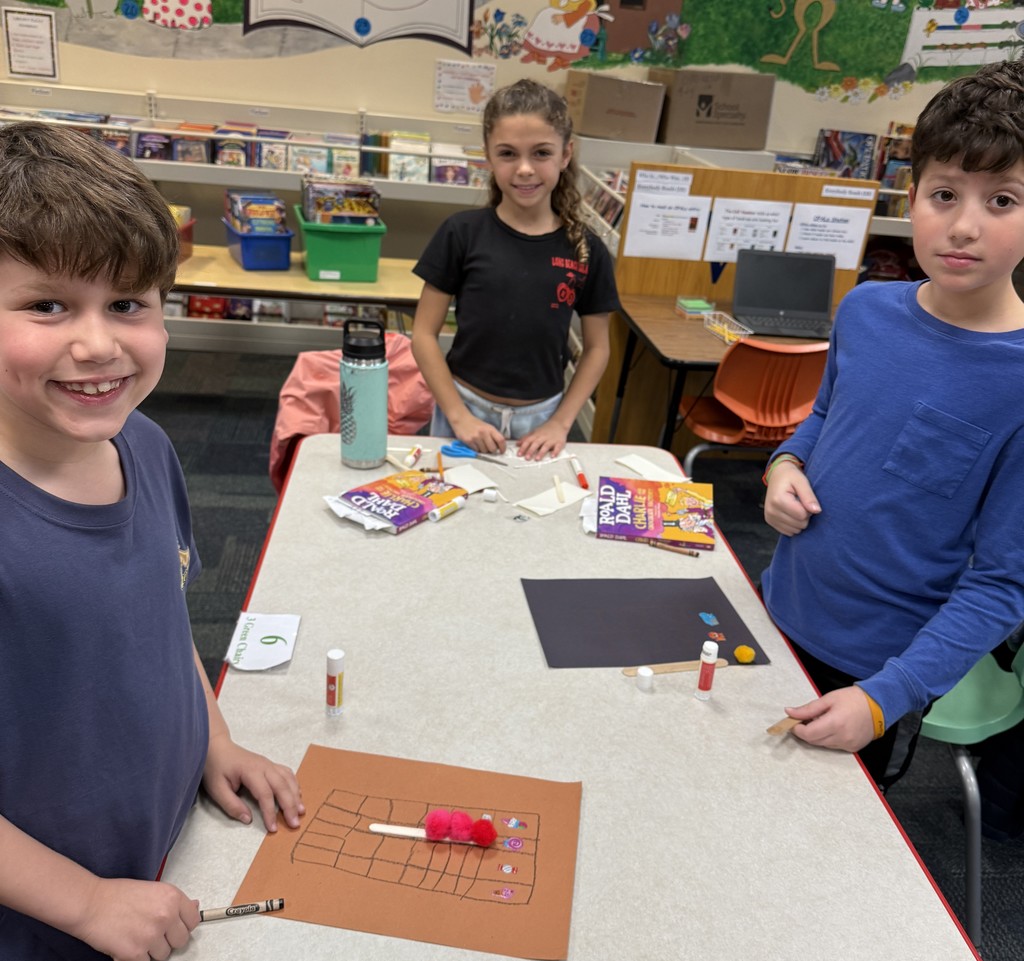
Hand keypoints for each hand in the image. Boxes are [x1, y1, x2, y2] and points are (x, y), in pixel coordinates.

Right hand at [73, 877, 198, 960]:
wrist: (91, 904)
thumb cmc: (117, 895)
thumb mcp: (153, 889)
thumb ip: (174, 902)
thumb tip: (194, 906)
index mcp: (172, 897)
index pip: (194, 920)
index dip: (183, 925)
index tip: (175, 927)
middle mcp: (165, 916)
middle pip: (181, 941)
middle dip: (168, 940)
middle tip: (152, 933)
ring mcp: (151, 935)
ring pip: (164, 955)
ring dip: (152, 950)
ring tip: (137, 936)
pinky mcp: (135, 953)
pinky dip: (138, 958)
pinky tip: (129, 945)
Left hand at [202, 733, 303, 832]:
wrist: (216, 747)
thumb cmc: (215, 768)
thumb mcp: (217, 789)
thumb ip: (232, 805)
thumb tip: (248, 819)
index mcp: (251, 771)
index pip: (265, 794)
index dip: (270, 812)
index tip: (273, 828)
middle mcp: (264, 766)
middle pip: (282, 786)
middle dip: (290, 806)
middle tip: (295, 823)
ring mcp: (269, 764)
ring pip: (288, 779)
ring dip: (296, 795)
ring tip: (301, 811)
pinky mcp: (270, 764)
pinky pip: (287, 773)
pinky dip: (294, 785)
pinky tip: (297, 795)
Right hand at [451, 413, 506, 454]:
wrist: (462, 420)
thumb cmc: (476, 424)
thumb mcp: (487, 427)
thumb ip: (493, 435)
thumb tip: (499, 447)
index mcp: (490, 429)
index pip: (501, 440)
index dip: (503, 448)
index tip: (502, 452)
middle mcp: (484, 433)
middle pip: (493, 449)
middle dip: (492, 451)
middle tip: (489, 448)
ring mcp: (476, 437)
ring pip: (484, 451)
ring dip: (483, 450)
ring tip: (480, 444)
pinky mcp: (469, 441)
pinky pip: (476, 451)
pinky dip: (476, 449)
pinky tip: (474, 443)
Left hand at [515, 420, 567, 460]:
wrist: (559, 423)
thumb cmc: (546, 429)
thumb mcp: (534, 432)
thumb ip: (526, 438)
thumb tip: (517, 444)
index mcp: (536, 435)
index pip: (528, 441)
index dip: (523, 448)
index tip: (519, 454)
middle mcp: (543, 437)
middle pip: (536, 444)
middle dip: (531, 451)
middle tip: (527, 458)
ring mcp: (551, 440)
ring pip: (546, 446)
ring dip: (541, 452)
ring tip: (537, 459)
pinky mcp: (559, 442)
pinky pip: (557, 447)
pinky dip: (555, 452)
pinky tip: (552, 456)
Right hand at [764, 460, 820, 535]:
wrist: (777, 475)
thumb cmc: (791, 477)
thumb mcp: (802, 481)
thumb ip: (809, 496)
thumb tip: (817, 511)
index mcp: (778, 500)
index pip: (802, 515)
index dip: (808, 508)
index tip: (804, 499)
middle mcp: (771, 511)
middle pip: (800, 524)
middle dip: (805, 515)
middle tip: (800, 502)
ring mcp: (769, 517)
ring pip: (795, 530)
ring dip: (799, 520)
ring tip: (795, 507)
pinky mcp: (770, 521)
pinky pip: (789, 531)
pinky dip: (793, 524)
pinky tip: (790, 513)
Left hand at [785, 686, 875, 752]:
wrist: (879, 705)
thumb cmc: (853, 699)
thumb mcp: (828, 699)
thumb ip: (807, 709)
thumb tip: (789, 712)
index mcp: (834, 723)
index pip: (808, 734)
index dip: (797, 729)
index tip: (794, 722)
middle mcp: (841, 737)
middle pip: (814, 741)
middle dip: (806, 732)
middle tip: (806, 720)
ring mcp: (848, 744)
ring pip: (823, 745)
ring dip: (817, 735)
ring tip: (822, 721)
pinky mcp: (853, 748)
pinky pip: (834, 746)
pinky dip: (828, 738)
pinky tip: (833, 727)